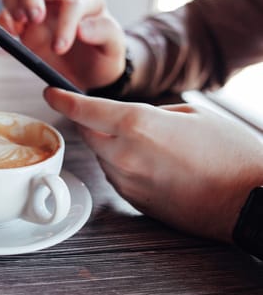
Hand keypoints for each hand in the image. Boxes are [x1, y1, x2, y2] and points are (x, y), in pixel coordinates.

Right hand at [0, 0, 125, 90]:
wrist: (88, 74)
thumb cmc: (102, 58)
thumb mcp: (114, 50)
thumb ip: (105, 34)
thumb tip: (83, 28)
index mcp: (87, 1)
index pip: (74, 1)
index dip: (65, 22)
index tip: (60, 47)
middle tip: (33, 19)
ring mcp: (41, 10)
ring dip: (13, 1)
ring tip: (18, 24)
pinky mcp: (25, 26)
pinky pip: (7, 14)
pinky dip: (4, 21)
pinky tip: (10, 34)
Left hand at [44, 87, 262, 241]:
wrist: (250, 200)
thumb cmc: (230, 153)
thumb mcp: (192, 115)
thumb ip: (152, 114)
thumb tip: (133, 120)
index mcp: (138, 125)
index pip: (85, 110)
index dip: (63, 100)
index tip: (51, 93)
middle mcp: (124, 155)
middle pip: (88, 134)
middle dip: (90, 122)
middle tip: (103, 115)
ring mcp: (127, 182)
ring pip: (102, 156)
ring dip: (110, 145)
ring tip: (146, 142)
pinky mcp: (134, 201)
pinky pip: (116, 176)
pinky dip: (122, 165)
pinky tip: (150, 164)